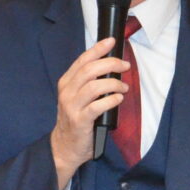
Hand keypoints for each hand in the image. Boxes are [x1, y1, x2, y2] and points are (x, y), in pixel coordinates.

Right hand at [48, 38, 129, 188]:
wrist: (64, 147)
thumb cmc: (76, 119)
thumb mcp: (77, 97)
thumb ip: (89, 82)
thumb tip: (111, 67)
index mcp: (66, 83)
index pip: (82, 60)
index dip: (98, 49)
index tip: (112, 42)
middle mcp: (67, 92)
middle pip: (89, 70)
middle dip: (111, 64)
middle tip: (125, 66)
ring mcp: (72, 106)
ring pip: (94, 86)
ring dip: (114, 84)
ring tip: (124, 87)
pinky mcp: (80, 121)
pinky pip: (97, 106)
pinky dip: (111, 100)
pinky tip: (118, 99)